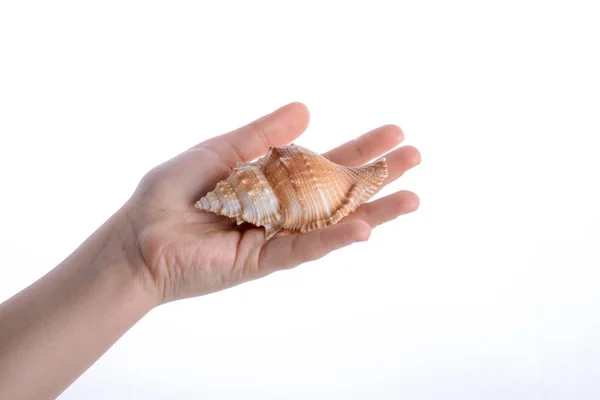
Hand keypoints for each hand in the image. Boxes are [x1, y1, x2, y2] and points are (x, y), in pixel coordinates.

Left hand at [123, 103, 420, 302]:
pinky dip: (334, 238)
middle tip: (415, 157)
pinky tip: (365, 226)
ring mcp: (278, 236)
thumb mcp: (221, 150)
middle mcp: (282, 210)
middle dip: (377, 176)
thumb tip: (308, 111)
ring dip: (374, 211)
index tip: (393, 132)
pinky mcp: (265, 260)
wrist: (140, 237)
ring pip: (333, 224)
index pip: (325, 163)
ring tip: (413, 198)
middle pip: (339, 192)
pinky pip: (306, 248)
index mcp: (274, 181)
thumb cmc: (173, 192)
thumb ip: (262, 134)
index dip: (359, 148)